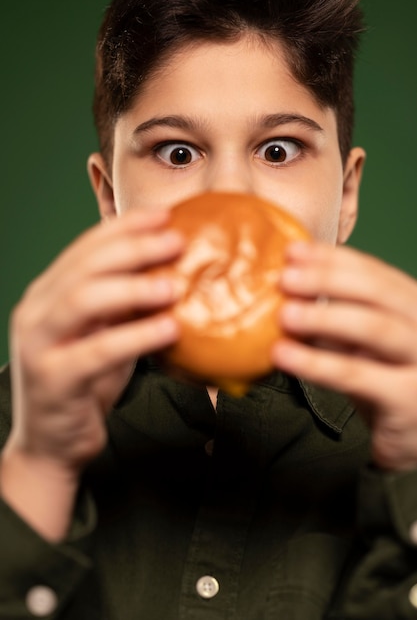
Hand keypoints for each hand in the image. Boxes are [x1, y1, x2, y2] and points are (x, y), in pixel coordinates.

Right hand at [1, 208, 182, 538]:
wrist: (52, 442)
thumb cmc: (85, 382)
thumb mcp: (105, 334)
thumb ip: (125, 305)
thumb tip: (172, 271)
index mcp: (49, 293)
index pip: (85, 247)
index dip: (124, 227)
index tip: (164, 215)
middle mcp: (37, 311)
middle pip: (84, 266)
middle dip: (132, 248)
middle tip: (176, 242)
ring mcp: (38, 344)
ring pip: (82, 299)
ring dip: (132, 287)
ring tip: (174, 286)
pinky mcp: (52, 379)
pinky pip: (96, 351)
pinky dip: (135, 336)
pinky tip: (170, 330)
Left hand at [272, 241, 416, 471]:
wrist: (414, 438)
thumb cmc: (383, 382)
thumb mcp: (360, 344)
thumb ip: (334, 320)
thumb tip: (284, 293)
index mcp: (412, 305)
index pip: (374, 272)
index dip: (333, 259)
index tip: (292, 250)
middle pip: (378, 292)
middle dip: (328, 279)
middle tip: (284, 278)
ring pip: (374, 328)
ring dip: (324, 317)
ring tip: (284, 314)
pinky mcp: (408, 398)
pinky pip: (357, 375)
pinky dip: (316, 363)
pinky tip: (283, 356)